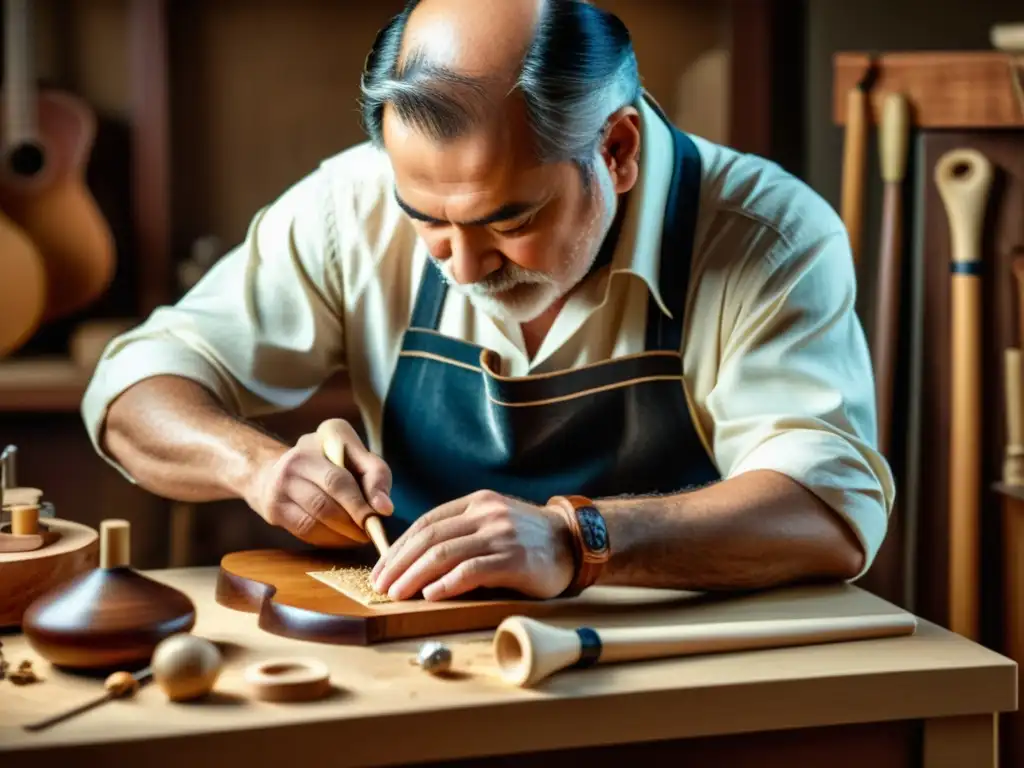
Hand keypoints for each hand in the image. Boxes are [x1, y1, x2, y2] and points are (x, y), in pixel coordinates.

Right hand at [244, 418, 393, 546]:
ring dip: (345, 532)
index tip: (384, 512)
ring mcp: (281, 484)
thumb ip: (375, 474)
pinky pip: (306, 530)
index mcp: (325, 436)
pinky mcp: (274, 508)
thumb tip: (384, 508)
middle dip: (357, 517)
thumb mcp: (356, 456)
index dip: (365, 494)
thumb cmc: (328, 463)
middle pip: (331, 495)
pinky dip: (330, 539)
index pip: (346, 470)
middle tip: (373, 530)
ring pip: (318, 516)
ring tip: (361, 536)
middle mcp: (298, 458)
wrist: (275, 471)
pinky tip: (342, 538)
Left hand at [370, 490, 574, 600]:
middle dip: (400, 564)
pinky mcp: (515, 559)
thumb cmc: (528, 539)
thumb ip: (462, 532)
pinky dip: (447, 583)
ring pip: (444, 553)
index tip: (382, 569)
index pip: (426, 523)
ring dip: (415, 577)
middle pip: (430, 538)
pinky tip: (432, 595)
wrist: (574, 542)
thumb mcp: (493, 523)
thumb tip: (416, 561)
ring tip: (397, 594)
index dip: (398, 547)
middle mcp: (486, 513)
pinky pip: (472, 570)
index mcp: (477, 502)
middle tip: (381, 586)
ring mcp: (501, 534)